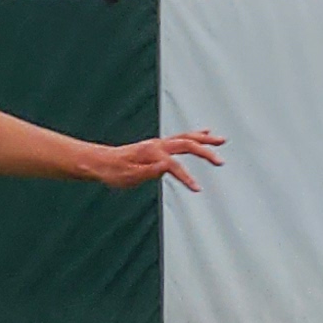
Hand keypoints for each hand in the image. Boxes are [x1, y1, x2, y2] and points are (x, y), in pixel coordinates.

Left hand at [78, 129, 222, 192]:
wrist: (102, 162)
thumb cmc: (114, 172)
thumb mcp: (129, 176)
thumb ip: (149, 171)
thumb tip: (167, 166)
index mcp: (151, 153)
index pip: (174, 165)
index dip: (187, 177)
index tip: (198, 189)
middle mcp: (157, 145)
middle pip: (186, 144)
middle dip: (205, 152)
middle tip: (220, 161)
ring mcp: (159, 143)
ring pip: (186, 137)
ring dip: (205, 139)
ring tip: (221, 140)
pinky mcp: (159, 146)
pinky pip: (181, 137)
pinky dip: (195, 135)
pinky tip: (205, 133)